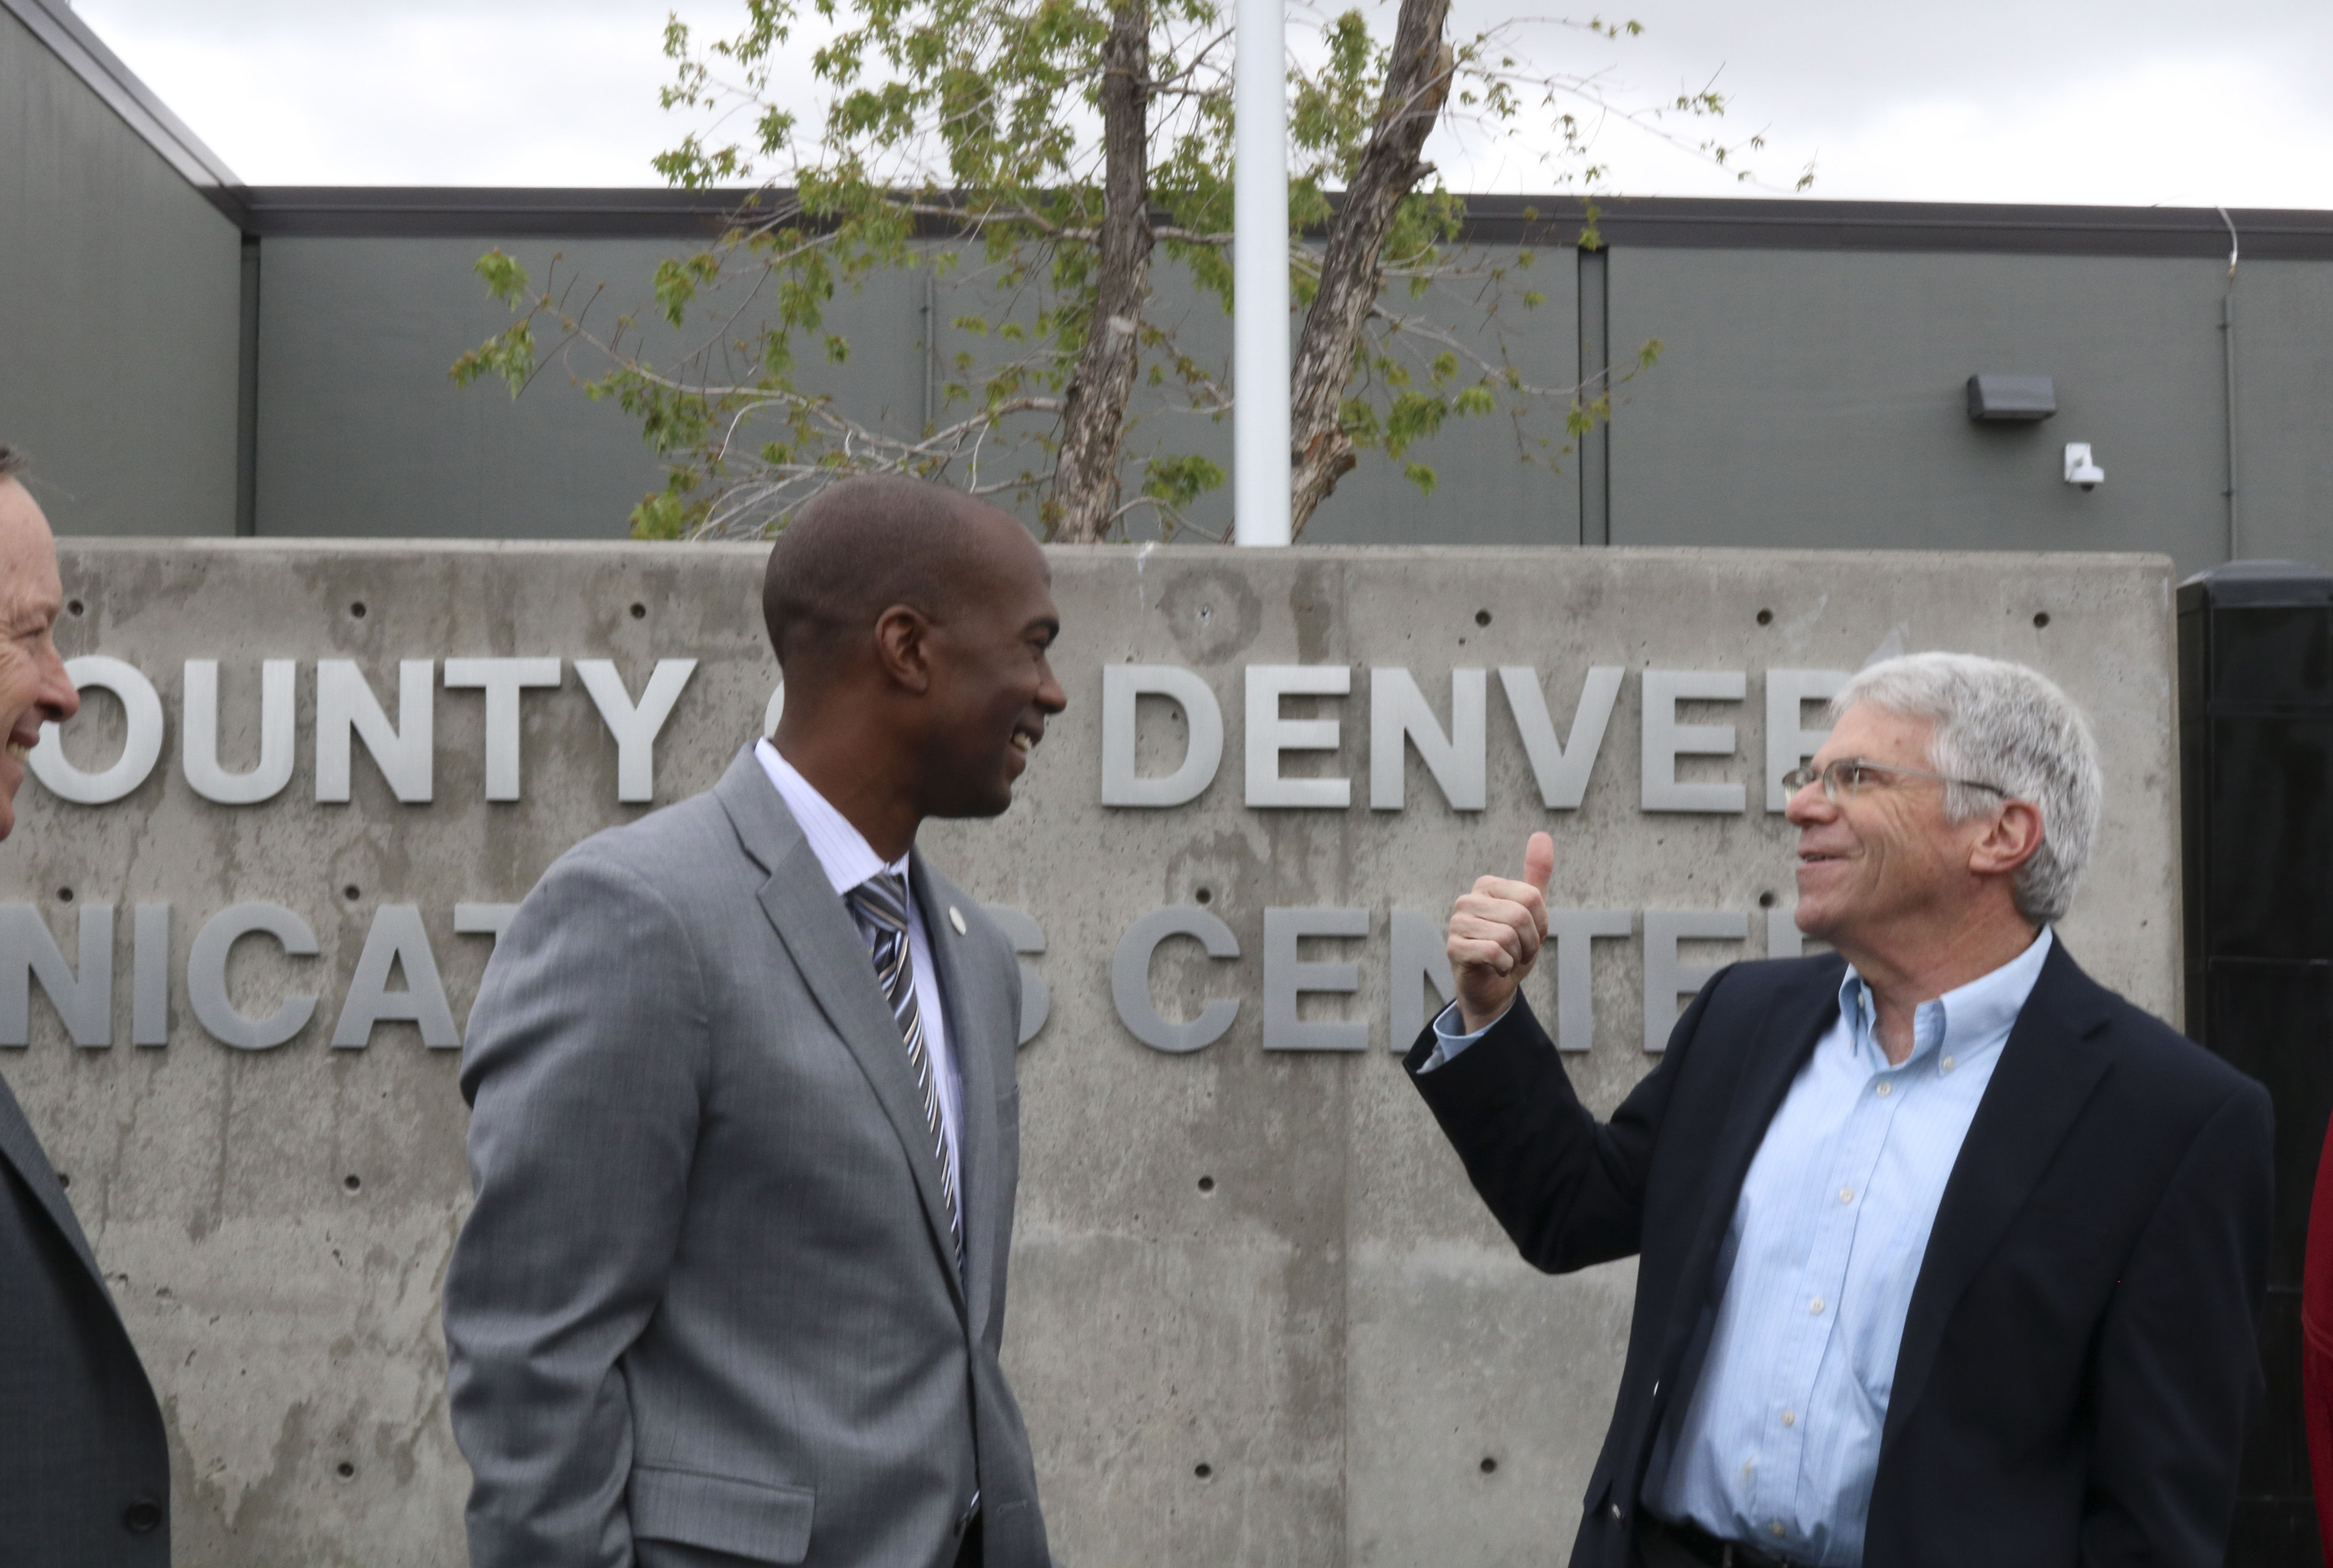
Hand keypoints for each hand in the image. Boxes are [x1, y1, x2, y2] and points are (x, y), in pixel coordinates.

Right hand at [1446, 832, 1552, 1033]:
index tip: (1530, 935)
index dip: (1541, 924)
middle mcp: (1468, 899)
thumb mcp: (1532, 913)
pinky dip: (1505, 966)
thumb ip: (1536, 875)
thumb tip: (1542, 835)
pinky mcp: (1453, 948)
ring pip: (1508, 935)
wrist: (1493, 988)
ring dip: (1517, 956)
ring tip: (1507, 959)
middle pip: (1520, 916)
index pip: (1532, 897)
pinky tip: (1496, 968)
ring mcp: (1457, 923)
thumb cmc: (1512, 948)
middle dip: (1530, 942)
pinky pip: (1494, 951)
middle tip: (1519, 951)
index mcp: (1487, 885)